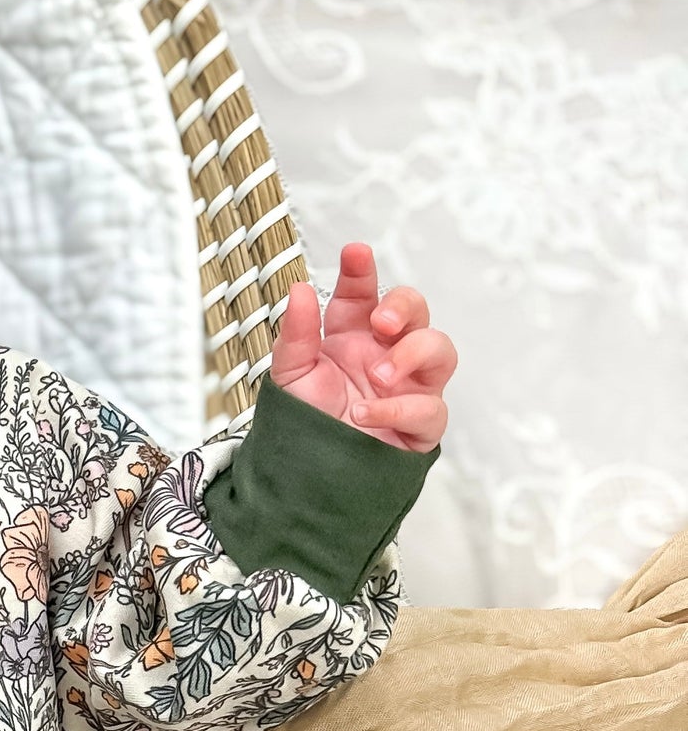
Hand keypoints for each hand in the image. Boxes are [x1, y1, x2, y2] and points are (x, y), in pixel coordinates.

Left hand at [270, 241, 453, 452]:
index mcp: (352, 337)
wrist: (309, 477)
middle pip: (416, 311)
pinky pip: (429, 409)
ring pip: (441, 351)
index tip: (355, 253)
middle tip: (381, 321)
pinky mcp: (421, 426)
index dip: (362, 272)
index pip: (363, 294)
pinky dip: (397, 409)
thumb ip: (295, 335)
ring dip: (414, 354)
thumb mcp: (289, 376)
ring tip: (380, 375)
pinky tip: (364, 413)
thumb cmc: (306, 423)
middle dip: (404, 306)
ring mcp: (410, 388)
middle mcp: (386, 355)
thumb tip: (299, 289)